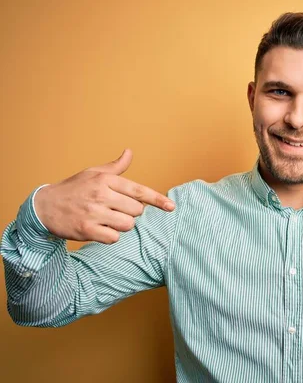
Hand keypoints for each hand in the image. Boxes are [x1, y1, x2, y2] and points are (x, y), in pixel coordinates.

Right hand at [34, 149, 174, 243]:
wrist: (43, 206)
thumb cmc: (73, 189)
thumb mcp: (93, 173)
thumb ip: (115, 167)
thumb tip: (129, 152)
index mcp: (106, 180)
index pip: (139, 191)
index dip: (158, 200)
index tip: (171, 207)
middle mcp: (101, 195)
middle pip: (136, 211)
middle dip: (130, 213)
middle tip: (114, 210)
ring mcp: (94, 213)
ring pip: (128, 225)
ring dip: (122, 226)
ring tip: (107, 219)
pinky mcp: (86, 230)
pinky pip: (114, 238)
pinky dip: (110, 236)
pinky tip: (100, 229)